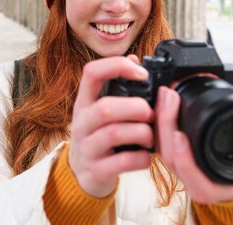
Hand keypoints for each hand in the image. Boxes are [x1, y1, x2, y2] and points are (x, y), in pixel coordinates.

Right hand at [68, 55, 153, 197]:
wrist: (82, 174)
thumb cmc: (98, 136)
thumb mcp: (100, 109)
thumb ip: (117, 86)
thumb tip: (134, 58)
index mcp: (84, 101)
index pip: (91, 72)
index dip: (117, 67)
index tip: (141, 74)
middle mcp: (82, 122)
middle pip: (105, 107)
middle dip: (136, 108)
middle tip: (150, 114)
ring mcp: (86, 147)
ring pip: (114, 133)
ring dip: (142, 132)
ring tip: (150, 135)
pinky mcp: (96, 170)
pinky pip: (122, 162)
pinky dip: (141, 158)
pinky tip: (145, 155)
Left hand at [154, 87, 232, 203]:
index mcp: (211, 186)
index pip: (191, 174)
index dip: (183, 157)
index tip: (180, 135)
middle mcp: (191, 180)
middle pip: (170, 156)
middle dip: (166, 125)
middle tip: (170, 97)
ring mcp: (180, 169)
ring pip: (162, 148)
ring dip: (160, 120)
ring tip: (165, 95)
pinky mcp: (174, 157)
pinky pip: (161, 143)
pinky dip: (159, 123)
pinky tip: (161, 104)